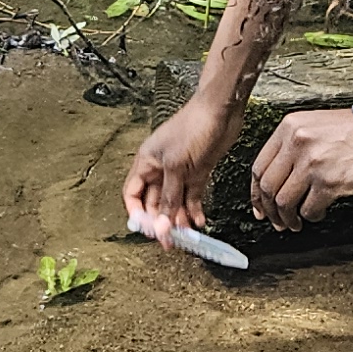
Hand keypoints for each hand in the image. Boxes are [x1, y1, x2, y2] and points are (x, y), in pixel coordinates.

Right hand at [124, 91, 235, 241]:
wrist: (220, 110)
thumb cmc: (193, 127)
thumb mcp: (177, 166)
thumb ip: (169, 197)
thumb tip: (162, 226)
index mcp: (146, 162)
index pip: (132, 194)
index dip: (137, 214)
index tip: (148, 231)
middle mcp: (160, 168)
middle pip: (154, 202)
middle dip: (161, 221)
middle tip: (171, 240)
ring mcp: (179, 171)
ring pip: (173, 202)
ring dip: (179, 219)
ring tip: (188, 234)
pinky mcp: (197, 172)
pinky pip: (191, 197)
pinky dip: (194, 210)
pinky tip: (199, 221)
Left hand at [255, 106, 352, 225]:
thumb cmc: (350, 129)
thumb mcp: (311, 125)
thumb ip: (290, 146)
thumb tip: (275, 179)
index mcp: (289, 128)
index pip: (259, 167)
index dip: (256, 193)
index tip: (259, 205)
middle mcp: (297, 144)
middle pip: (268, 188)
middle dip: (270, 210)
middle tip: (275, 220)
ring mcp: (313, 164)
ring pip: (285, 202)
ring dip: (288, 218)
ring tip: (294, 222)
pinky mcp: (330, 182)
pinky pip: (309, 209)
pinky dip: (310, 216)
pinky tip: (316, 213)